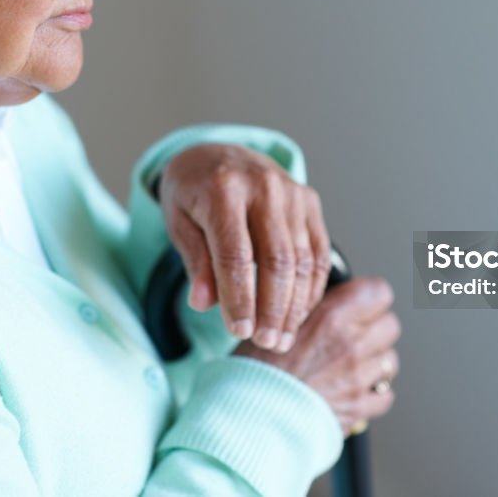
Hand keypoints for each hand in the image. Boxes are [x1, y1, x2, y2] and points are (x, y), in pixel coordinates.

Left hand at [160, 143, 332, 351]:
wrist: (218, 155)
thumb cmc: (194, 194)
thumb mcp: (179, 223)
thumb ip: (195, 261)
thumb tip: (205, 304)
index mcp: (223, 189)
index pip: (236, 254)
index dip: (239, 298)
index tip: (238, 330)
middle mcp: (264, 186)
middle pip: (277, 259)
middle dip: (272, 308)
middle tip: (265, 342)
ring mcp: (292, 192)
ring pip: (302, 259)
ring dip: (294, 305)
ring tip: (281, 337)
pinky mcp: (310, 200)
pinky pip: (318, 252)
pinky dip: (310, 288)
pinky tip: (297, 313)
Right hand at [234, 276, 400, 435]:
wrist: (249, 418)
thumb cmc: (254, 372)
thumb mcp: (274, 322)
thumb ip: (308, 308)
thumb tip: (325, 299)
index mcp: (330, 316)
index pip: (378, 292)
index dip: (370, 297)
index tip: (361, 304)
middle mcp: (349, 344)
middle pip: (390, 325)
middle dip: (375, 329)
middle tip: (355, 336)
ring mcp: (358, 377)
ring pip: (390, 360)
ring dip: (374, 362)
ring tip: (350, 366)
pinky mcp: (359, 407)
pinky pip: (385, 395)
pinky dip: (373, 394)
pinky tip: (353, 392)